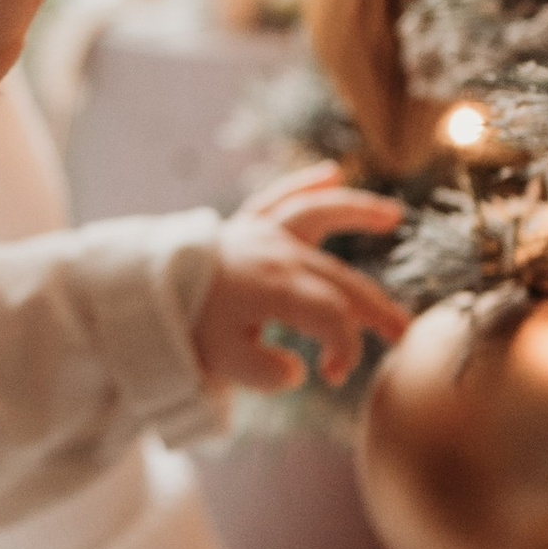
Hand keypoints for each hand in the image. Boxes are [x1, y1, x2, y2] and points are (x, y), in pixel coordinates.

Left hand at [191, 164, 408, 388]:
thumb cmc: (185, 328)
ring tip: (392, 215)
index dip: (346, 348)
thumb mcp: (223, 362)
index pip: (333, 317)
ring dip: (357, 213)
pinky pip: (279, 197)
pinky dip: (304, 183)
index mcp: (276, 290)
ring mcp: (263, 233)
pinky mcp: (247, 224)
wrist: (143, 295)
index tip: (333, 376)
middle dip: (375, 309)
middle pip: (341, 277)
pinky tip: (330, 171)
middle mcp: (278, 254)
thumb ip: (267, 372)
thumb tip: (299, 369)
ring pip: (318, 216)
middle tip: (404, 333)